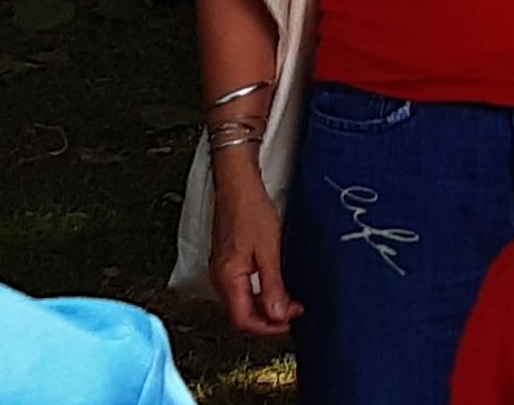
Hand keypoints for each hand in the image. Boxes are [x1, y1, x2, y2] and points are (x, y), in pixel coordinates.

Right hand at [211, 168, 298, 336]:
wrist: (237, 185)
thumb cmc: (250, 209)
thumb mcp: (269, 250)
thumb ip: (272, 286)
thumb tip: (278, 315)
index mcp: (227, 278)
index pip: (243, 321)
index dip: (268, 328)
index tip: (289, 323)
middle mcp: (220, 278)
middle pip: (241, 316)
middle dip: (269, 320)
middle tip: (293, 312)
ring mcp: (222, 271)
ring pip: (242, 304)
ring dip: (265, 308)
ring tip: (288, 301)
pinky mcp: (227, 264)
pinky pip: (241, 291)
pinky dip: (259, 295)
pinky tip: (275, 288)